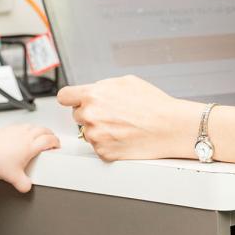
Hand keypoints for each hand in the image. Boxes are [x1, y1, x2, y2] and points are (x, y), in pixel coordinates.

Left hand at [0, 124, 59, 191]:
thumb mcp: (14, 177)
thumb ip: (23, 185)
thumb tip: (27, 187)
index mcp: (31, 146)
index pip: (50, 140)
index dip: (56, 143)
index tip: (57, 146)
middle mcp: (27, 136)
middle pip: (45, 130)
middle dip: (51, 135)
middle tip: (52, 140)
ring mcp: (19, 130)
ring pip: (35, 126)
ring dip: (41, 130)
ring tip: (41, 135)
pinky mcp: (11, 128)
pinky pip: (25, 125)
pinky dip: (29, 128)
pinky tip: (26, 133)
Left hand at [56, 75, 198, 161]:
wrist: (169, 126)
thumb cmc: (153, 104)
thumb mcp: (126, 82)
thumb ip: (102, 86)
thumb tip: (94, 90)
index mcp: (93, 95)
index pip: (64, 97)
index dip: (71, 99)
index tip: (74, 101)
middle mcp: (91, 115)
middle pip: (77, 115)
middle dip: (90, 114)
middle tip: (111, 114)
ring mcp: (96, 136)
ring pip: (88, 132)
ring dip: (99, 130)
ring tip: (121, 126)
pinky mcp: (103, 152)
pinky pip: (98, 147)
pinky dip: (108, 143)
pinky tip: (123, 136)